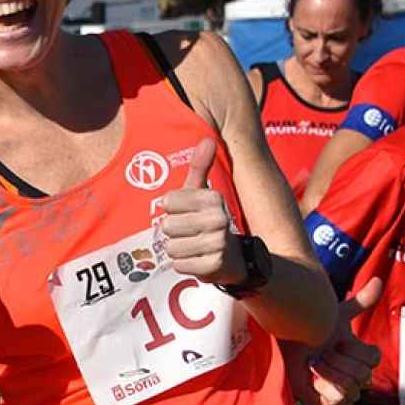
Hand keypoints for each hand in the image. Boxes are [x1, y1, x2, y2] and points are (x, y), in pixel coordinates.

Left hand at [158, 139, 244, 285]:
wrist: (237, 257)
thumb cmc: (210, 221)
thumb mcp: (204, 193)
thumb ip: (201, 167)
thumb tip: (207, 139)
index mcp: (213, 198)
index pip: (167, 202)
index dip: (171, 210)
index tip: (186, 213)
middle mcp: (218, 219)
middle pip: (167, 226)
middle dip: (173, 232)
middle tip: (190, 233)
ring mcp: (217, 243)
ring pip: (171, 247)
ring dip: (178, 250)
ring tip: (194, 247)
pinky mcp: (214, 266)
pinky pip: (178, 265)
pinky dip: (184, 264)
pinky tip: (198, 260)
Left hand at [291, 278, 383, 404]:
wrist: (285, 350)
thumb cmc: (308, 332)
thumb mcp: (334, 316)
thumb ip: (360, 301)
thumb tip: (378, 280)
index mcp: (359, 359)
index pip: (372, 359)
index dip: (354, 350)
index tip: (334, 341)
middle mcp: (354, 377)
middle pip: (364, 374)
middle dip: (339, 361)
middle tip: (319, 353)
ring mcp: (342, 392)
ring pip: (353, 388)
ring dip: (330, 372)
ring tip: (313, 363)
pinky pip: (339, 400)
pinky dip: (325, 386)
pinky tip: (312, 377)